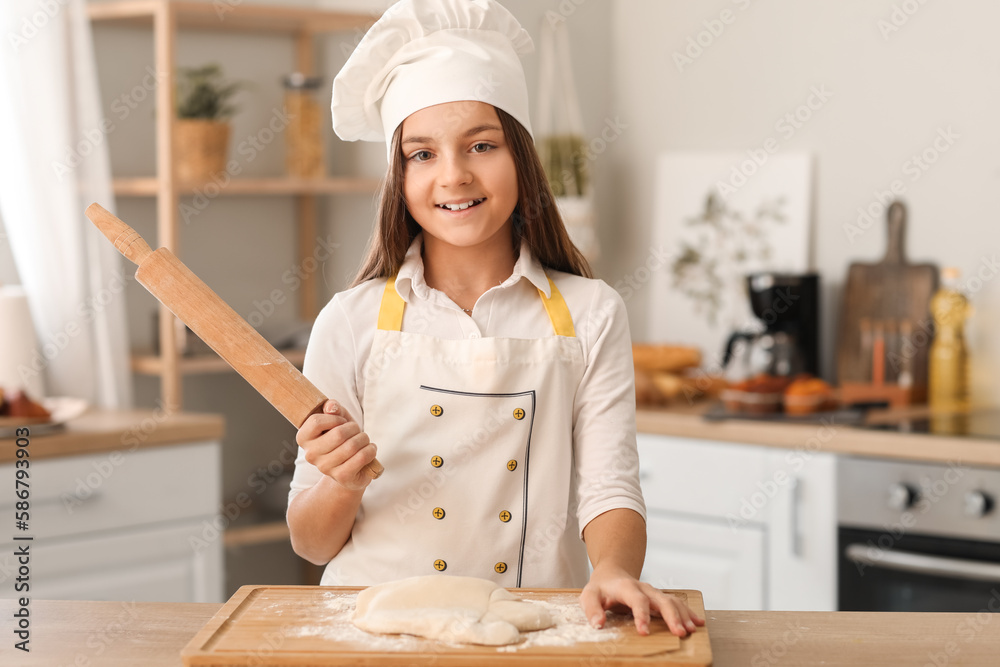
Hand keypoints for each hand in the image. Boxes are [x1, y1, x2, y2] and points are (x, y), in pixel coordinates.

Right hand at [296, 400, 377, 490]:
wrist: (349, 465)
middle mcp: (311, 455)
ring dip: (364, 439)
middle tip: (356, 431)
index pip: (316, 422)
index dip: (334, 418)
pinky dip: (370, 450)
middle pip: (338, 434)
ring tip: (364, 440)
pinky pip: (361, 458)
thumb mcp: (337, 418)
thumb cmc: (341, 437)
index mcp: (303, 438)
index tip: (341, 422)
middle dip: (354, 428)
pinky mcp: (342, 476)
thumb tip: (331, 407)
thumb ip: (332, 407)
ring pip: (352, 446)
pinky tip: (370, 449)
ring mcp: (325, 467)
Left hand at [580, 564, 704, 636]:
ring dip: (683, 615)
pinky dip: (688, 612)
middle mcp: (644, 588)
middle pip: (661, 599)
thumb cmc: (601, 588)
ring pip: (672, 600)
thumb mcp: (589, 595)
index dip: (642, 615)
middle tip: (679, 633)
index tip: (644, 632)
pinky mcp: (659, 598)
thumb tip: (598, 624)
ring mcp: (654, 592)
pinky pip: (677, 603)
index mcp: (626, 587)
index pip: (636, 599)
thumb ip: (592, 609)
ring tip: (691, 630)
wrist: (612, 573)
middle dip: (672, 616)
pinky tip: (698, 622)